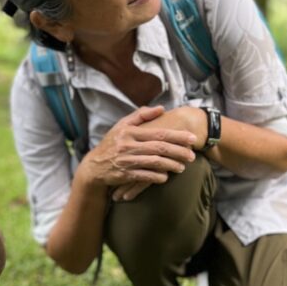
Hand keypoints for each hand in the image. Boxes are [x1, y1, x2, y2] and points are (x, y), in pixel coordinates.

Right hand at [77, 105, 196, 191]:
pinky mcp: (124, 174)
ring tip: (182, 167)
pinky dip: (157, 177)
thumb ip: (141, 115)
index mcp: (129, 131)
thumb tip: (162, 108)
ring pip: (154, 162)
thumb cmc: (111, 144)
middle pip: (159, 148)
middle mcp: (127, 145)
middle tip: (192, 155)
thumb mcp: (122, 125)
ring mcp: (126, 160)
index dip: (177, 136)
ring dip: (171, 165)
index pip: (158, 133)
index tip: (192, 138)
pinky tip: (166, 177)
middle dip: (179, 151)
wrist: (94, 166)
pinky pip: (145, 176)